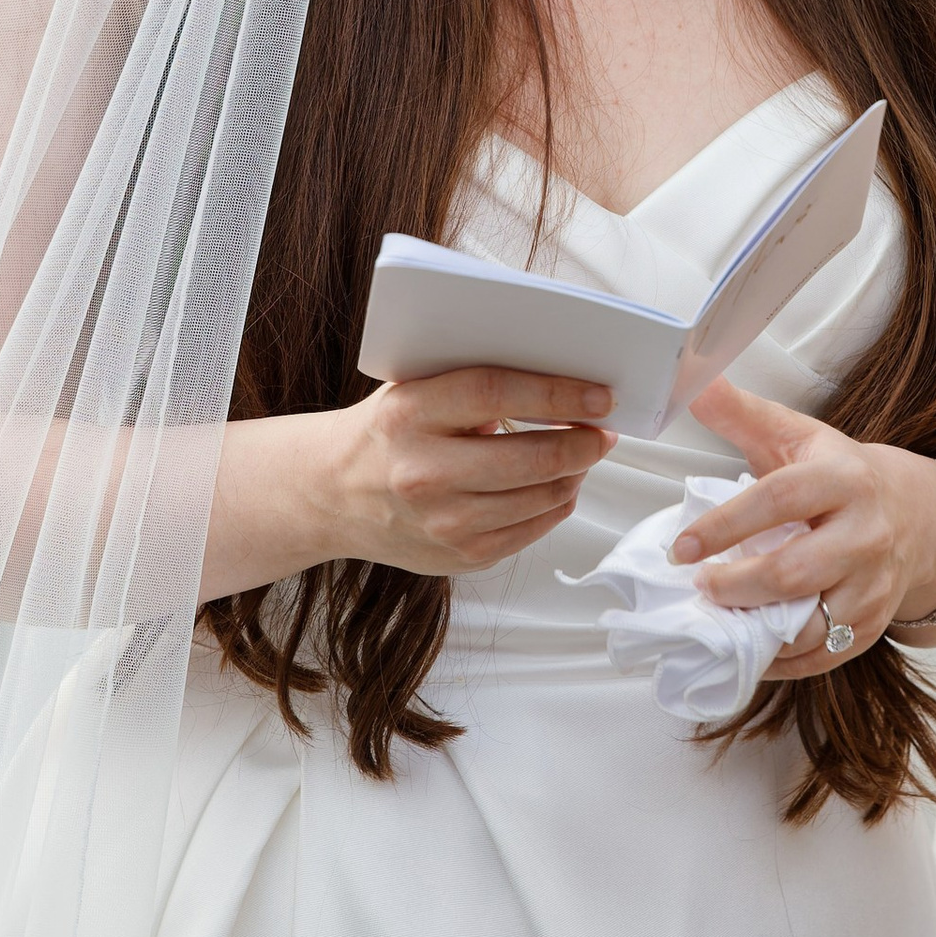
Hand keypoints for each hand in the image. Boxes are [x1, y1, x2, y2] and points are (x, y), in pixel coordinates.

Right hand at [314, 368, 613, 576]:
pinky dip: (555, 503)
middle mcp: (422, 472)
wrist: (332, 494)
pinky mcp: (459, 556)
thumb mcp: (413, 389)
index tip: (600, 395)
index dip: (558, 394)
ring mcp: (442, 522)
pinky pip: (532, 530)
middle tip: (603, 431)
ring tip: (582, 454)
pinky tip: (556, 485)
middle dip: (582, 443)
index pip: (496, 394)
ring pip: (541, 498)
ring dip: (575, 474)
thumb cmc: (386, 431)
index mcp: (409, 414)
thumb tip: (562, 379)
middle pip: (531, 459)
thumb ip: (474, 380)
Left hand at [676, 375, 935, 681]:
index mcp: (844, 479)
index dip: (726, 526)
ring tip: (719, 617)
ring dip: (754, 628)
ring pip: (809, 624)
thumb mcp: (794, 435)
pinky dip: (779, 659)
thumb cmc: (838, 473)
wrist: (913, 515)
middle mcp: (866, 534)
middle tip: (699, 586)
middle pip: (792, 573)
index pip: (779, 501)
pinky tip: (748, 644)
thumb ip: (740, 412)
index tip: (681, 547)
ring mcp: (874, 585)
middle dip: (735, 586)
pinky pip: (821, 655)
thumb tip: (693, 383)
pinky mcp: (873, 625)